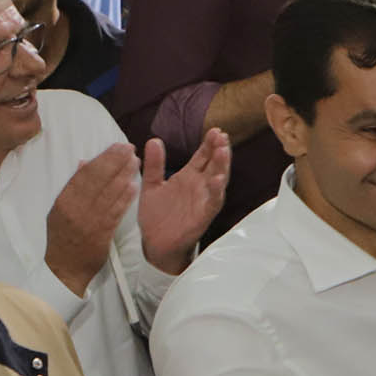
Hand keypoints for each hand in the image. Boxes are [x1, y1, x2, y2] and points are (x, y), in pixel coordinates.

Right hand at [44, 144, 138, 294]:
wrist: (65, 269)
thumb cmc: (64, 238)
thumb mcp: (60, 211)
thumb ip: (73, 187)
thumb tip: (85, 163)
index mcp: (63, 201)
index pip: (84, 174)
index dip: (102, 158)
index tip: (116, 146)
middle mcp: (74, 208)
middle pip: (96, 179)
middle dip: (114, 161)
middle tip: (129, 148)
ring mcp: (87, 221)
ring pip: (107, 193)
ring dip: (122, 176)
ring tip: (135, 161)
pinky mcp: (100, 234)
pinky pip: (114, 212)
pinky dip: (124, 198)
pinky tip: (134, 186)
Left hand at [136, 131, 227, 274]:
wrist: (154, 244)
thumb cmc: (156, 216)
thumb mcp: (151, 185)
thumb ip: (154, 164)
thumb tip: (154, 140)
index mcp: (188, 177)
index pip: (203, 156)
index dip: (209, 144)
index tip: (215, 130)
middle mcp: (199, 187)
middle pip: (214, 164)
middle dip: (219, 150)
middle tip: (221, 136)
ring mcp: (203, 200)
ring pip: (218, 180)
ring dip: (222, 166)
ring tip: (224, 151)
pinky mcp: (202, 216)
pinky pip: (212, 203)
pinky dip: (216, 192)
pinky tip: (217, 180)